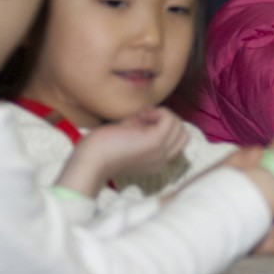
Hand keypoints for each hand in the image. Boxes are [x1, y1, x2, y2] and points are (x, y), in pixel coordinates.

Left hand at [56, 107, 186, 196]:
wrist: (90, 160)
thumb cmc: (102, 148)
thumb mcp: (129, 137)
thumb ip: (144, 129)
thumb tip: (152, 113)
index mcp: (156, 161)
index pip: (177, 141)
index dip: (162, 126)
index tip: (141, 124)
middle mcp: (162, 160)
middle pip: (183, 134)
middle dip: (166, 121)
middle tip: (142, 120)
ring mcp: (160, 152)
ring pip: (180, 126)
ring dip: (162, 115)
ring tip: (140, 118)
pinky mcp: (155, 142)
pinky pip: (170, 119)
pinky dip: (158, 112)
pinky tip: (140, 116)